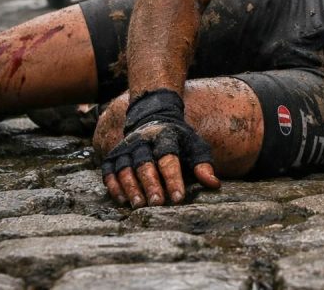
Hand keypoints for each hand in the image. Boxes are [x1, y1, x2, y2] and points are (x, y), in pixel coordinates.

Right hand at [102, 89, 218, 207]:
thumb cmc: (178, 139)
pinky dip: (114, 186)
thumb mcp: (194, 146)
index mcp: (164, 137)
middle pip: (145, 165)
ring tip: (139, 205)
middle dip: (151, 185)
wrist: (152, 117)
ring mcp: (125, 149)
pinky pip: (109, 172)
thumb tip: (214, 184)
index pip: (169, 159)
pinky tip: (122, 200)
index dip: (173, 179)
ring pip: (125, 169)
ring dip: (131, 188)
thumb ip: (202, 165)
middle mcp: (142, 141)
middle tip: (157, 203)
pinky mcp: (112, 157)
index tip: (179, 198)